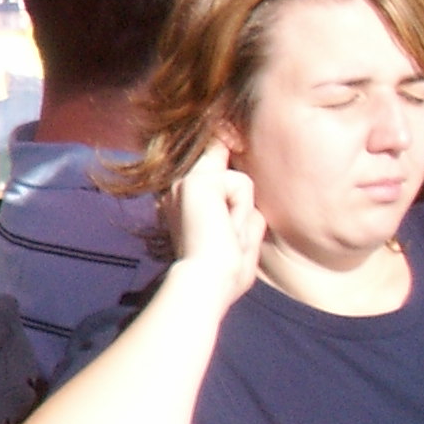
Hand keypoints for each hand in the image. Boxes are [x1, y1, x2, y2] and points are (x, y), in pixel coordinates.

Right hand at [161, 142, 264, 304]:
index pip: (213, 166)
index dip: (226, 150)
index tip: (233, 142)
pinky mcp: (197, 183)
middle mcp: (179, 189)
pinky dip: (242, 211)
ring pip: (239, 179)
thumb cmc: (225, 271)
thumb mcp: (237, 234)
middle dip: (239, 190)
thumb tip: (245, 179)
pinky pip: (241, 184)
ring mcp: (185, 182)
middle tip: (230, 231)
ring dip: (243, 212)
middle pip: (222, 157)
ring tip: (229, 236)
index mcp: (184, 203)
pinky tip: (226, 229)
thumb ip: (239, 209)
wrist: (207, 280)